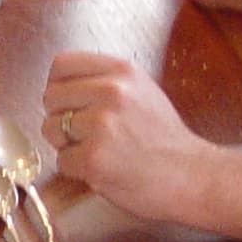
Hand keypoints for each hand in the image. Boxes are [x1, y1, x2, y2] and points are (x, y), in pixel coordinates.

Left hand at [38, 53, 206, 224]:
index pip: (61, 64)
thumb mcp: (142, 90)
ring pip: (50, 128)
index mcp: (122, 71)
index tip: (67, 101)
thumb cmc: (166, 139)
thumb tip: (61, 83)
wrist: (191, 176)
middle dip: (60, 117)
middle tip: (84, 133)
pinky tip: (102, 169)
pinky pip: (61, 160)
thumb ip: (105, 80)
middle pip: (50, 96)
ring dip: (66, 145)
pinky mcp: (94, 158)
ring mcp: (101, 125)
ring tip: (97, 150)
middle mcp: (110, 91)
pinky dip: (76, 169)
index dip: (58, 85)